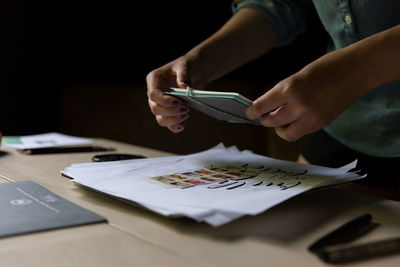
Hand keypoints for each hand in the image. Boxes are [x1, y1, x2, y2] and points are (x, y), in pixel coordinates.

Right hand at [146, 55, 204, 132]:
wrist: (194, 72)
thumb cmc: (187, 66)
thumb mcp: (185, 66)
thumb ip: (184, 75)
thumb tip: (184, 88)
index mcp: (154, 80)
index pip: (153, 94)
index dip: (164, 101)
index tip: (178, 102)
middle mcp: (154, 93)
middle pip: (155, 108)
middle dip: (170, 111)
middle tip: (186, 109)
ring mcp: (160, 104)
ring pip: (160, 118)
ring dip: (173, 120)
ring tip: (186, 114)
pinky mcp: (168, 112)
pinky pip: (168, 123)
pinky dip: (174, 127)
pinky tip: (182, 126)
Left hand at [246, 49, 366, 140]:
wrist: (356, 71)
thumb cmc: (325, 68)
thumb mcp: (296, 76)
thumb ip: (281, 94)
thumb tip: (267, 108)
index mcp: (290, 89)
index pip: (261, 107)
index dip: (252, 112)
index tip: (249, 113)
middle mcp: (299, 106)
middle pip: (271, 122)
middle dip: (265, 119)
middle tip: (265, 115)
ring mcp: (312, 118)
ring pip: (285, 133)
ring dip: (280, 127)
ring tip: (282, 118)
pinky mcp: (321, 124)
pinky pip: (301, 132)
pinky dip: (295, 127)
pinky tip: (297, 117)